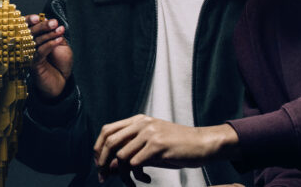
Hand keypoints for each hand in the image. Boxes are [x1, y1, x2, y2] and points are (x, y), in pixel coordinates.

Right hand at [26, 14, 72, 97]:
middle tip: (54, 22)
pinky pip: (40, 52)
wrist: (61, 82)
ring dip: (49, 34)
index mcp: (34, 39)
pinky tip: (58, 40)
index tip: (39, 17)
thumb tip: (52, 24)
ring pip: (35, 41)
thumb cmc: (60, 64)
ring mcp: (30, 55)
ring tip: (60, 30)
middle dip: (43, 26)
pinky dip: (49, 44)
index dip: (31, 21)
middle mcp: (29, 46)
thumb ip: (56, 35)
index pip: (29, 27)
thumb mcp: (61, 46)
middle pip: (30, 32)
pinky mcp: (34, 64)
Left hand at [93, 115, 238, 181]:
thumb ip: (131, 151)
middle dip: (103, 163)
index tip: (99, 164)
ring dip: (123, 174)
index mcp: (138, 120)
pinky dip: (137, 176)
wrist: (202, 143)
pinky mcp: (157, 146)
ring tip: (132, 181)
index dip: (98, 148)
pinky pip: (136, 163)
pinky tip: (146, 178)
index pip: (107, 130)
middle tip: (104, 178)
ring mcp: (149, 133)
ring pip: (122, 156)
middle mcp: (141, 124)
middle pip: (109, 142)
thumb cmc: (177, 146)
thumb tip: (108, 168)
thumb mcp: (151, 144)